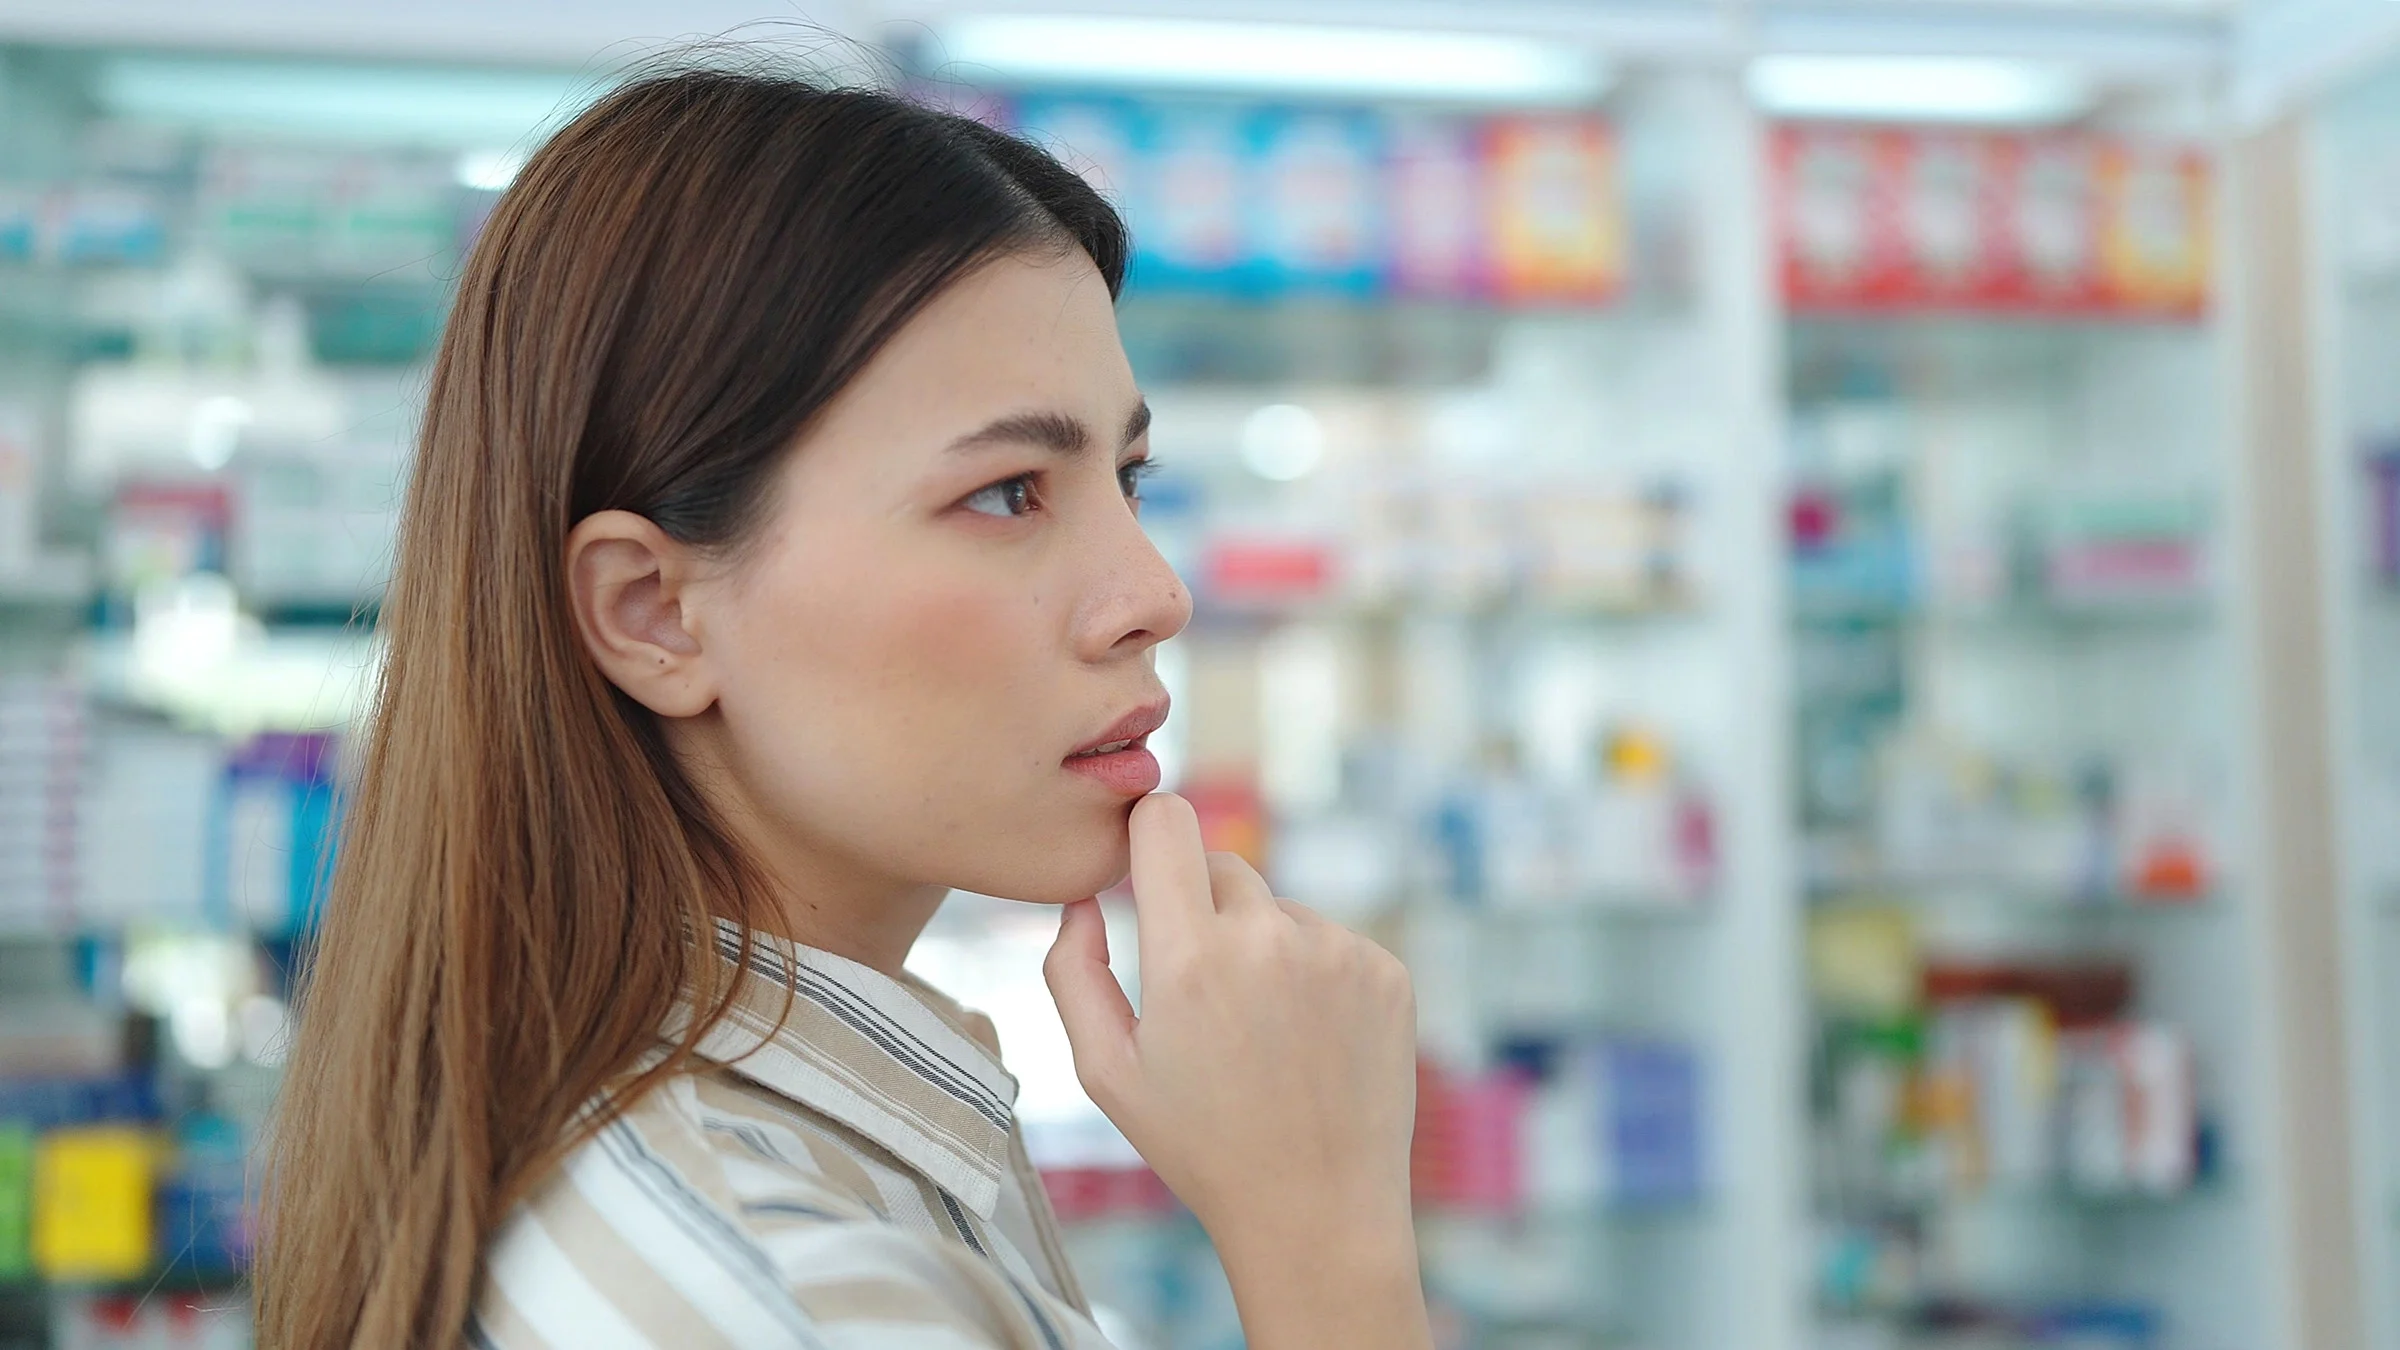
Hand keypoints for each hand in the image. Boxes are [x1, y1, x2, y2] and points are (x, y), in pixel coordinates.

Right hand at [1045, 793, 1428, 1349]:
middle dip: (1200, 910)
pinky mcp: (1387, 971)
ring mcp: (1338, 952)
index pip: (1166, 822)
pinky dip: (1314, 975)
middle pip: (1220, 865)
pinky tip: (1308, 1044)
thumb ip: (1073, 970)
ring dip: (1261, 947)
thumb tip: (1085, 899)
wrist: (1318, 1213)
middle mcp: (1269, 939)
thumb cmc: (1200, 1147)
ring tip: (1262, 1038)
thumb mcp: (1105, 1071)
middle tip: (1201, 996)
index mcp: (1190, 958)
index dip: (1147, 832)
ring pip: (1278, 909)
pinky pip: (1332, 941)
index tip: (1141, 860)